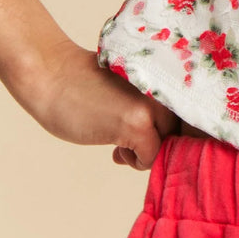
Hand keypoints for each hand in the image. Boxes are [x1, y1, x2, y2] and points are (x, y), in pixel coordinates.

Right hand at [14, 36, 180, 170]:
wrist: (51, 76)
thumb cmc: (84, 87)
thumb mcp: (127, 91)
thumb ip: (151, 105)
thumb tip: (167, 139)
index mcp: (162, 77)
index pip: (188, 111)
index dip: (171, 130)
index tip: (149, 136)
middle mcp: (162, 89)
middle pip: (181, 129)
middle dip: (158, 142)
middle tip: (130, 144)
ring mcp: (151, 107)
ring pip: (168, 144)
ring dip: (147, 152)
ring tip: (121, 146)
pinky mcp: (136, 124)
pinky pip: (151, 156)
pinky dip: (136, 161)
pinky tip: (115, 150)